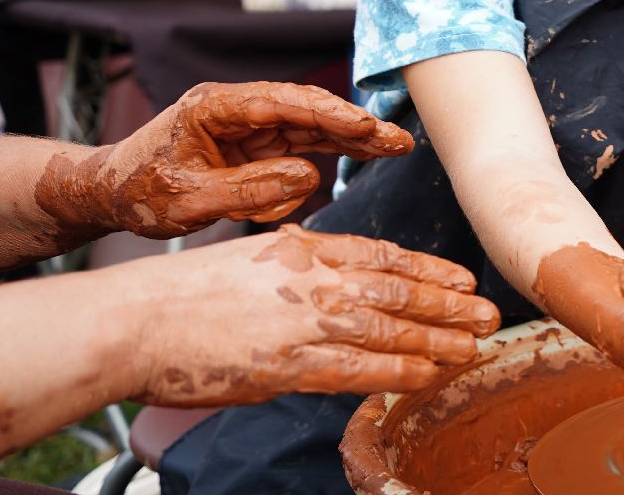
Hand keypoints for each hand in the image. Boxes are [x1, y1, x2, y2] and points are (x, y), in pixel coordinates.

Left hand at [49, 81, 411, 238]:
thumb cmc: (138, 193)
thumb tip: (309, 176)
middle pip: (306, 111)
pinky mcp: (252, 145)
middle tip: (397, 139)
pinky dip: (328, 154)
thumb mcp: (190, 201)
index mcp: (214, 107)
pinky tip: (362, 157)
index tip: (364, 126)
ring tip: (394, 147)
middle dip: (353, 125)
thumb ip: (250, 190)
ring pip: (310, 127)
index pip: (282, 103)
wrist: (108, 194)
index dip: (328, 113)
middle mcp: (236, 109)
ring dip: (350, 139)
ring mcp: (246, 126)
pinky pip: (297, 147)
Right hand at [127, 225, 499, 405]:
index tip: (462, 278)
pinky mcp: (290, 364)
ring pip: (391, 328)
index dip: (430, 269)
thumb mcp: (252, 258)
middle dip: (450, 304)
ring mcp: (306, 321)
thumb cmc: (184, 294)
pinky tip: (428, 375)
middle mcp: (315, 279)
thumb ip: (297, 264)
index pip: (384, 255)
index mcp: (305, 248)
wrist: (134, 320)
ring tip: (474, 346)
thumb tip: (329, 273)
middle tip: (488, 312)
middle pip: (400, 290)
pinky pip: (361, 368)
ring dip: (439, 339)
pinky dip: (401, 371)